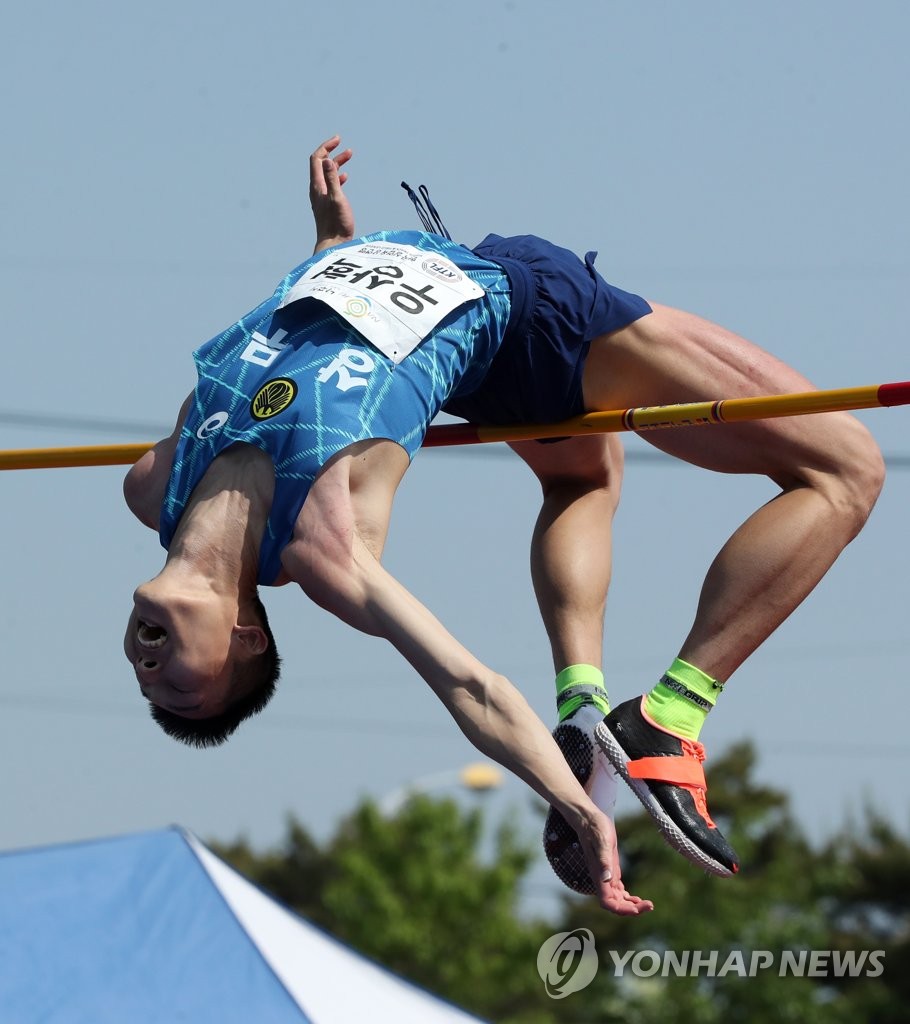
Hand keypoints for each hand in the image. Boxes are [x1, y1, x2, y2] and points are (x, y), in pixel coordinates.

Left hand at [309, 135, 354, 252]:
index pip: (317, 159)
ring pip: (327, 174)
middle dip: (332, 153)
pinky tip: (346, 177)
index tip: (338, 140)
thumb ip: (332, 180)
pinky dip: (338, 177)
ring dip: (337, 164)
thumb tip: (327, 160)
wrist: (333, 245)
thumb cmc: (337, 224)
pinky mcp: (327, 205)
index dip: (326, 147)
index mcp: (317, 186)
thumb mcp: (337, 199)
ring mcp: (322, 198)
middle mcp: (317, 190)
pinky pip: (330, 185)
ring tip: (349, 156)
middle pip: (321, 165)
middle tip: (346, 147)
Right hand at [577, 807, 653, 915]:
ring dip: (631, 905)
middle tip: (650, 905)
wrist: (588, 819)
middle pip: (615, 904)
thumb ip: (603, 861)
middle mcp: (602, 879)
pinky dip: (627, 897)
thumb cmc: (595, 828)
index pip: (608, 903)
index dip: (622, 909)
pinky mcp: (610, 869)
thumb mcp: (602, 842)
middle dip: (631, 909)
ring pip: (617, 900)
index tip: (638, 908)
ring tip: (647, 904)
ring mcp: (606, 875)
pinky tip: (637, 898)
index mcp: (599, 876)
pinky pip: (618, 891)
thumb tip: (607, 879)